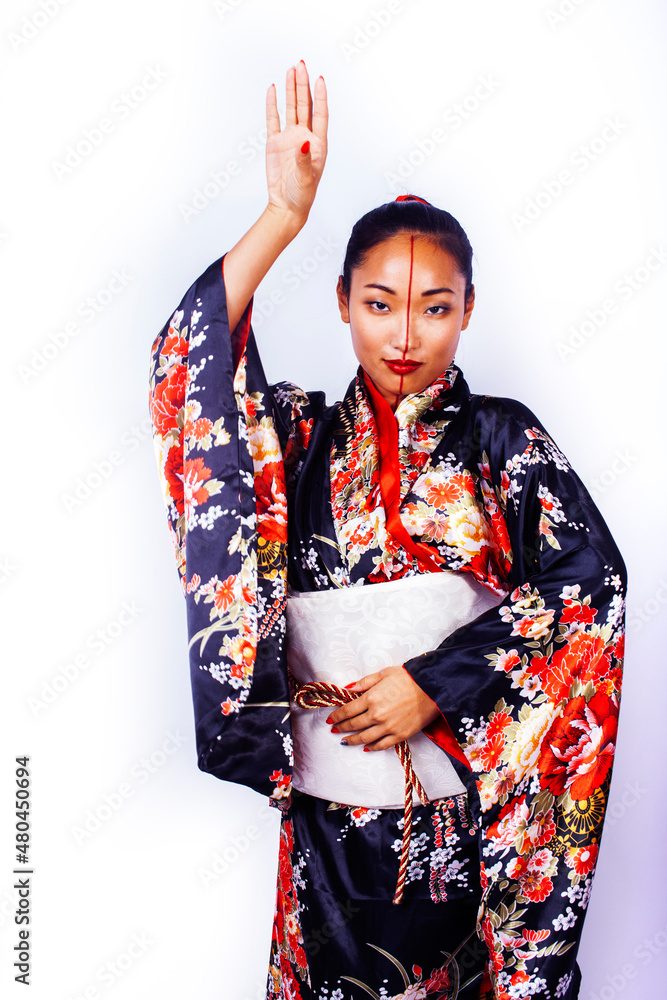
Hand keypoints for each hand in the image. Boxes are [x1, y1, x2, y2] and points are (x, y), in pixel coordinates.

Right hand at [265, 61, 327, 225]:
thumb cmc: (301, 195)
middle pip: (305, 106)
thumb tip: (304, 142)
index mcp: (318, 144)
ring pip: (291, 109)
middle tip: (301, 65)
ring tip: (290, 70)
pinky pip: (273, 120)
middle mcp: (305, 137)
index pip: (320, 114)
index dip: (320, 97)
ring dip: (291, 90)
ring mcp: (289, 139)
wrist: (287, 206)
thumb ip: (306, 160)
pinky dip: (272, 105)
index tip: (319, 79)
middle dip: (303, 85)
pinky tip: (273, 90)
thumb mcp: (307, 179)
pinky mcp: (275, 144)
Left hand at [326, 666, 441, 751]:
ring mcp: (388, 727)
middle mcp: (377, 714)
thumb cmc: (409, 678)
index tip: (330, 719)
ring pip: (364, 738)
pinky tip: (366, 748)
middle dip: (342, 728)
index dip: (337, 716)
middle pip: (353, 724)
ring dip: (352, 740)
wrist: (432, 688)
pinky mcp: (400, 735)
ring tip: (345, 741)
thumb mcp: (383, 674)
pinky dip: (372, 747)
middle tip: (334, 730)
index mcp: (371, 698)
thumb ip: (364, 682)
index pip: (347, 710)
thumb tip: (348, 688)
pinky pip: (382, 745)